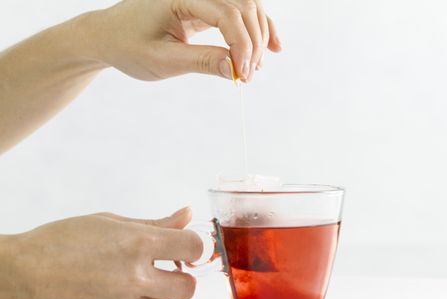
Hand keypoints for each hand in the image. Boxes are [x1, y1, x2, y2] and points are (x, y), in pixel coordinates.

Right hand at [2, 207, 201, 298]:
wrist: (19, 275)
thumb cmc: (58, 243)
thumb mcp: (109, 223)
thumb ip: (154, 224)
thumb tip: (185, 216)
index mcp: (137, 244)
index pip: (192, 248)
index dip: (194, 249)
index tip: (187, 251)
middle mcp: (133, 277)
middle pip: (186, 288)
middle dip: (180, 280)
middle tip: (166, 273)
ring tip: (132, 286)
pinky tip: (104, 297)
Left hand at [86, 0, 281, 81]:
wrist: (107, 36)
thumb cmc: (128, 46)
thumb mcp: (163, 60)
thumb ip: (201, 61)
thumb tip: (235, 69)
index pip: (226, 14)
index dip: (241, 45)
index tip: (242, 75)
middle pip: (244, 6)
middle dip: (254, 42)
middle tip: (249, 75)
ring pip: (247, 7)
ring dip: (259, 36)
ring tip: (256, 68)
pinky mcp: (205, 7)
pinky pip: (239, 13)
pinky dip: (256, 30)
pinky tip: (271, 47)